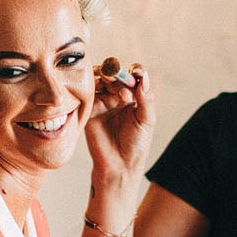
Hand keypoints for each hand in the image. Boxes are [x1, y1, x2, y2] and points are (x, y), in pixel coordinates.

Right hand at [85, 60, 155, 180]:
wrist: (119, 165)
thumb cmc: (136, 144)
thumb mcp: (147, 120)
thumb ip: (146, 98)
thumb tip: (143, 77)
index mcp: (134, 96)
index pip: (133, 75)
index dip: (134, 71)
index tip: (137, 74)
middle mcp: (118, 96)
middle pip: (116, 74)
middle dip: (120, 74)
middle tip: (124, 85)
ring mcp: (103, 101)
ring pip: (101, 79)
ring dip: (107, 77)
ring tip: (114, 88)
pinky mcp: (89, 108)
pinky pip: (88, 91)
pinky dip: (93, 85)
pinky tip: (101, 90)